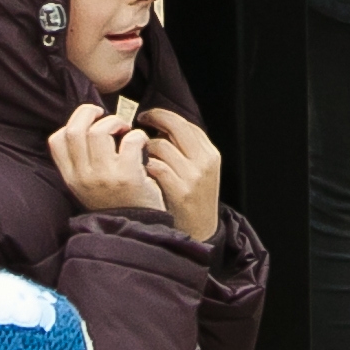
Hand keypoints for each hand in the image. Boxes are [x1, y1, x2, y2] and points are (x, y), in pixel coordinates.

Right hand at [47, 102, 164, 217]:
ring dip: (116, 122)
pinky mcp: (127, 176)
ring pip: (99, 130)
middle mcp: (83, 177)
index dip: (72, 122)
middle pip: (75, 129)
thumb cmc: (116, 201)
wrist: (137, 228)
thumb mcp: (87, 186)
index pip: (57, 140)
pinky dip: (138, 135)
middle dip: (90, 113)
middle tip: (105, 116)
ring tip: (125, 130)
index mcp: (71, 177)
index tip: (89, 122)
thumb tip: (87, 123)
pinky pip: (130, 140)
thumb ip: (82, 161)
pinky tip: (141, 142)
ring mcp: (104, 177)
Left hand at [135, 106, 224, 242]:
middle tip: (140, 120)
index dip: (164, 116)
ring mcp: (193, 176)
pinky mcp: (180, 191)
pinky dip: (145, 165)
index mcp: (210, 154)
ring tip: (139, 154)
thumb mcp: (200, 171)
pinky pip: (156, 166)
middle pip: (176, 126)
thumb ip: (186, 150)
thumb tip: (159, 127)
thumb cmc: (193, 201)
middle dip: (155, 118)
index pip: (186, 123)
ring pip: (161, 145)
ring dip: (145, 148)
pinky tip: (141, 170)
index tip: (149, 117)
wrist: (200, 233)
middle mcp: (204, 162)